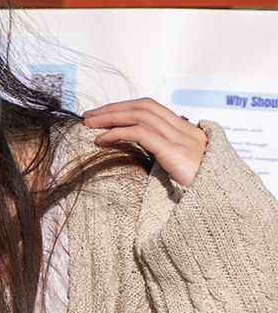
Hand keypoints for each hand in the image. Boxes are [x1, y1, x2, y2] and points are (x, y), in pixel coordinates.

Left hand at [83, 98, 208, 186]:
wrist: (223, 206)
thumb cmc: (200, 192)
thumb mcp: (181, 169)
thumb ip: (164, 154)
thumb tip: (137, 150)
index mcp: (190, 132)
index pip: (152, 107)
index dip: (125, 107)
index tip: (103, 113)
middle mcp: (188, 131)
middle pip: (144, 107)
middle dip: (114, 108)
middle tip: (89, 116)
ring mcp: (184, 140)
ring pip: (141, 116)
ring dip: (111, 117)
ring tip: (91, 125)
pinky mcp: (177, 153)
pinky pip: (141, 133)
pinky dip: (118, 133)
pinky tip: (102, 140)